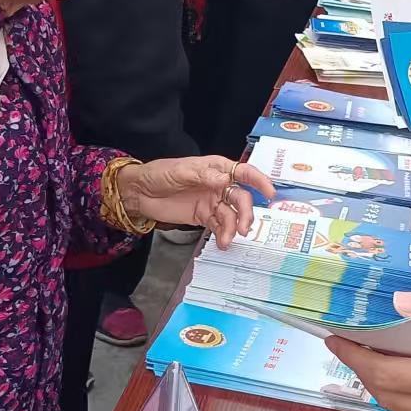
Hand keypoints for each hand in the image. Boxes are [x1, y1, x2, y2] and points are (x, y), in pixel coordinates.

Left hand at [117, 157, 273, 249]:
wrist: (140, 193)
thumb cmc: (159, 174)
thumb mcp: (180, 171)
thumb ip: (204, 175)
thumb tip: (225, 179)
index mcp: (216, 168)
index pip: (243, 172)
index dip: (259, 181)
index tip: (270, 192)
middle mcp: (219, 185)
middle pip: (241, 198)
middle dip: (245, 213)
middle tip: (244, 228)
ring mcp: (212, 202)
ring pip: (232, 215)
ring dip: (234, 227)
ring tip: (228, 239)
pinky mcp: (204, 217)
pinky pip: (220, 226)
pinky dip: (224, 234)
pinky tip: (223, 242)